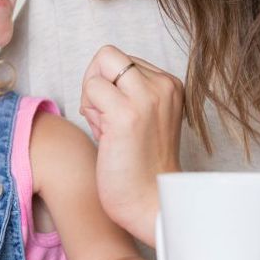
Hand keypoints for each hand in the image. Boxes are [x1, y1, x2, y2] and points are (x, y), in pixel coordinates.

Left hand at [80, 46, 182, 244]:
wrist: (151, 203)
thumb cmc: (141, 166)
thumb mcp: (144, 116)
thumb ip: (127, 92)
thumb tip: (95, 73)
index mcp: (170, 85)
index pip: (123, 60)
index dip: (110, 85)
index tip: (118, 115)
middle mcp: (163, 86)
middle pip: (108, 55)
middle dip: (97, 83)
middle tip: (105, 118)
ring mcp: (146, 97)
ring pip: (98, 68)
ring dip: (92, 98)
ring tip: (107, 129)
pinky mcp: (126, 113)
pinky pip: (91, 88)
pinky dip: (89, 111)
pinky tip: (104, 136)